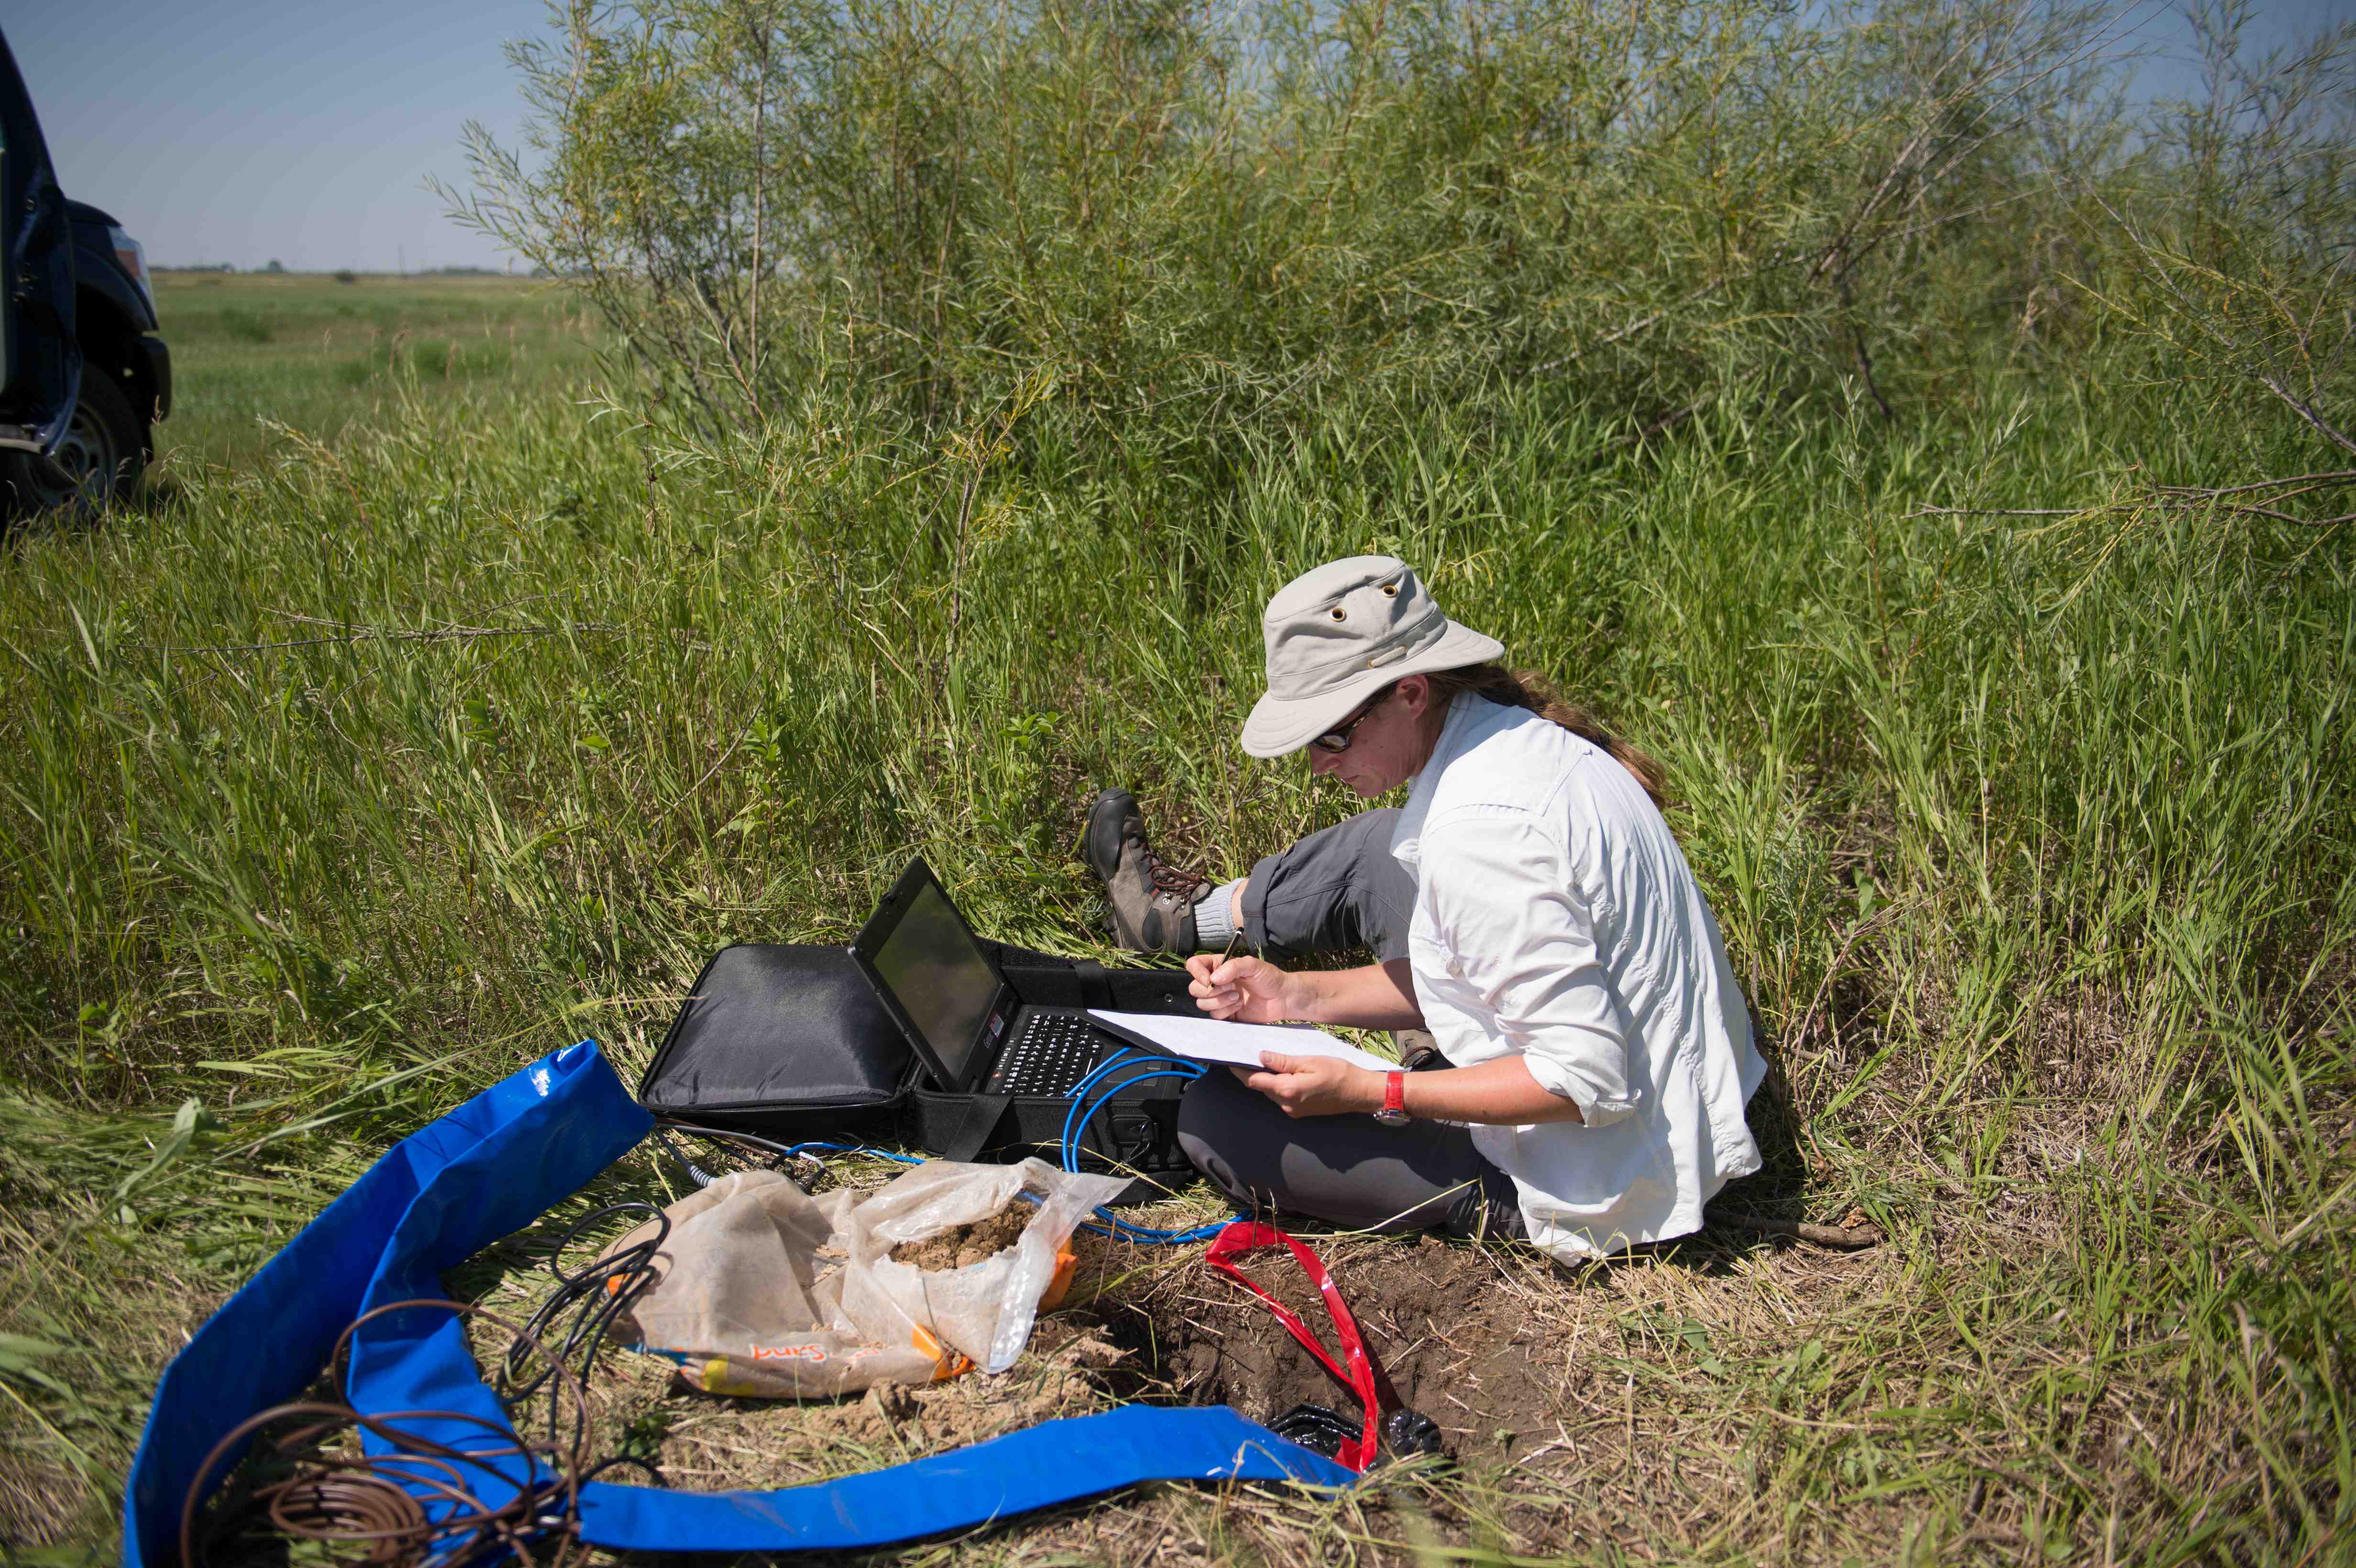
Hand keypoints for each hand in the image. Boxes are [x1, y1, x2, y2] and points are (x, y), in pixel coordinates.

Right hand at [1185, 954, 1301, 1022]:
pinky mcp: (1225, 1013)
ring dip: (1221, 1001)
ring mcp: (1219, 999)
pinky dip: (1227, 1010)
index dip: (1197, 972)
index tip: (1210, 979)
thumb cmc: (1269, 977)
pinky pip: (1214, 1015)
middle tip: (1231, 987)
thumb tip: (1213, 979)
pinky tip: (1240, 1005)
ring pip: (1203, 1003)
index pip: (1194, 965)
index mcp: (1219, 966)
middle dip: (1211, 990)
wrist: (1282, 998)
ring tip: (1238, 996)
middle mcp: (1216, 982)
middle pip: (1194, 988)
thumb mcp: (1253, 965)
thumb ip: (1233, 967)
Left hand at [1236, 1051, 1383, 1118]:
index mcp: (1287, 1090)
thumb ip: (1283, 1061)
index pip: (1254, 1080)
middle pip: (1260, 1087)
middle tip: (1245, 1055)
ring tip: (1263, 1061)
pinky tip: (1281, 1073)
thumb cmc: (1339, 1073)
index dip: (1240, 1070)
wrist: (1360, 1093)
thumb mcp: (1310, 1061)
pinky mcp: (1299, 1112)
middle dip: (1251, 1073)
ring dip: (1265, 1079)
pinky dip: (1277, 1085)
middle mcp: (1286, 1104)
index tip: (1230, 1059)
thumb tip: (1260, 1056)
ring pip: (1271, 1093)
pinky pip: (1281, 1097)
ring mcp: (1293, 1111)